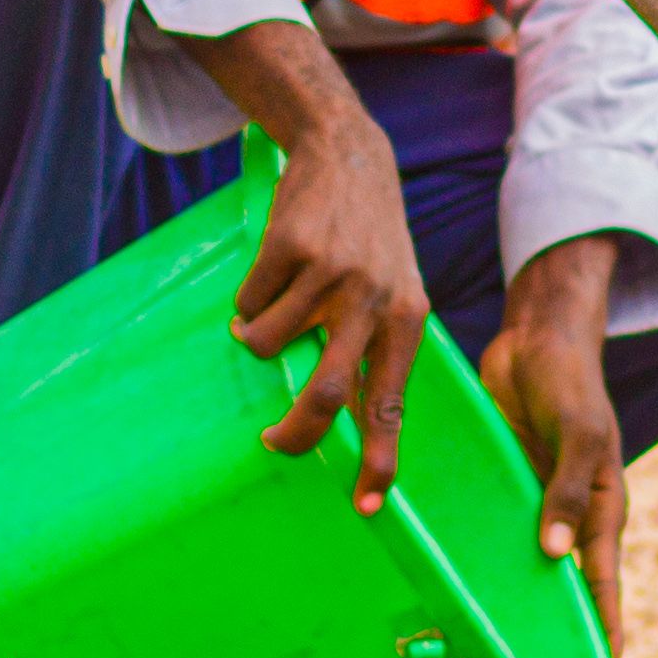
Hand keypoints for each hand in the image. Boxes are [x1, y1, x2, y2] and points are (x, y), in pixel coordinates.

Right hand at [232, 97, 432, 505]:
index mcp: (408, 319)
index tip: (367, 503)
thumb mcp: (394, 292)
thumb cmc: (370, 239)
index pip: (392, 403)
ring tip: (276, 304)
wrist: (347, 154)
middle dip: (296, 431)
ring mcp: (332, 272)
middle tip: (276, 444)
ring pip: (268, 344)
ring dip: (259, 334)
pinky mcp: (290, 247)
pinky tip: (273, 269)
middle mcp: (375, 299)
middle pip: (328, 392)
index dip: (380, 458)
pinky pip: (249, 304)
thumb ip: (374, 350)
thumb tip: (342, 423)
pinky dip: (249, 298)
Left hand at [482, 236, 633, 655]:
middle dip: (554, 632)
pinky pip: (489, 533)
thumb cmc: (571, 379)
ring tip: (486, 648)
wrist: (536, 334)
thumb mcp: (579, 433)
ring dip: (508, 600)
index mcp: (600, 509)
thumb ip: (566, 491)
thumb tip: (555, 554)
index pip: (605, 585)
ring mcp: (534, 504)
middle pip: (563, 587)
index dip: (607, 632)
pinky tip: (450, 584)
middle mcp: (568, 516)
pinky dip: (477, 559)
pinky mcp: (502, 486)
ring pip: (522, 566)